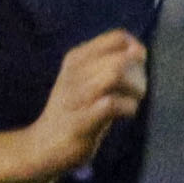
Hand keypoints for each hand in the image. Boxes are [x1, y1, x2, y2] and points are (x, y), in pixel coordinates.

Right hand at [28, 32, 147, 176]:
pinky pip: (111, 104)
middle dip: (140, 76)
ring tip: (131, 102)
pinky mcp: (81, 120)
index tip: (135, 71)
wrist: (44, 145)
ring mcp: (76, 95)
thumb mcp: (89, 80)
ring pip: (116, 75)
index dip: (136, 52)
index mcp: (77, 57)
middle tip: (135, 93)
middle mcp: (75, 71)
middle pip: (123, 58)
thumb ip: (112, 63)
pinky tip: (124, 115)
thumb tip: (139, 49)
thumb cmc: (76, 111)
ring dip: (135, 90)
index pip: (118, 37)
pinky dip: (127, 108)